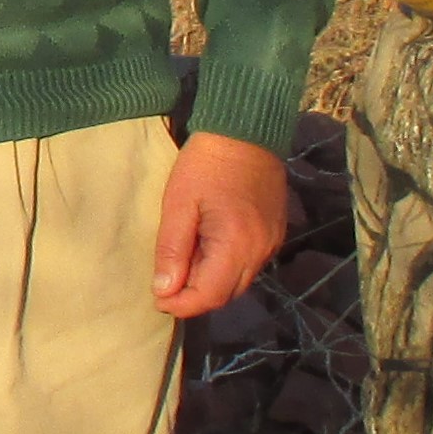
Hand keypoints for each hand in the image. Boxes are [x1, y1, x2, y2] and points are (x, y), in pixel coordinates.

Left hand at [153, 130, 286, 318]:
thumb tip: (164, 291)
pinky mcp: (276, 232)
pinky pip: (250, 264)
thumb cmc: (206, 163)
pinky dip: (227, 267)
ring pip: (240, 281)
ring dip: (211, 282)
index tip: (157, 297)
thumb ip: (172, 250)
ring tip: (186, 263)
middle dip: (195, 297)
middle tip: (167, 282)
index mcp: (236, 244)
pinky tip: (209, 248)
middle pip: (227, 295)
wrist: (247, 128)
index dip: (181, 305)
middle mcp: (261, 251)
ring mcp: (272, 242)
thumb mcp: (178, 203)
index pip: (209, 296)